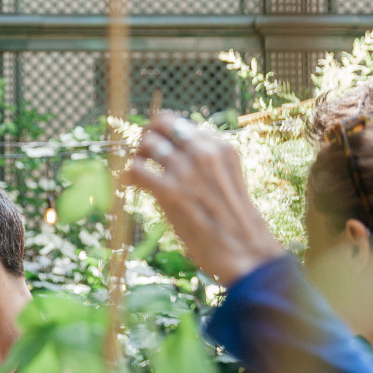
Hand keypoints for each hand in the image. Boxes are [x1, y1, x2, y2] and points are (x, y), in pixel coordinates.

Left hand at [127, 112, 286, 283]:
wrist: (244, 249)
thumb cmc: (235, 222)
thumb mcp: (226, 180)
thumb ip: (205, 164)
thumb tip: (172, 156)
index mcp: (221, 147)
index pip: (181, 124)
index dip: (163, 132)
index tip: (156, 143)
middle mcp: (203, 151)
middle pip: (162, 123)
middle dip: (147, 134)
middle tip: (141, 150)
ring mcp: (185, 169)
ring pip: (147, 143)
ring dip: (136, 155)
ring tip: (137, 170)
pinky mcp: (169, 190)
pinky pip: (136, 169)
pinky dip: (129, 174)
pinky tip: (131, 184)